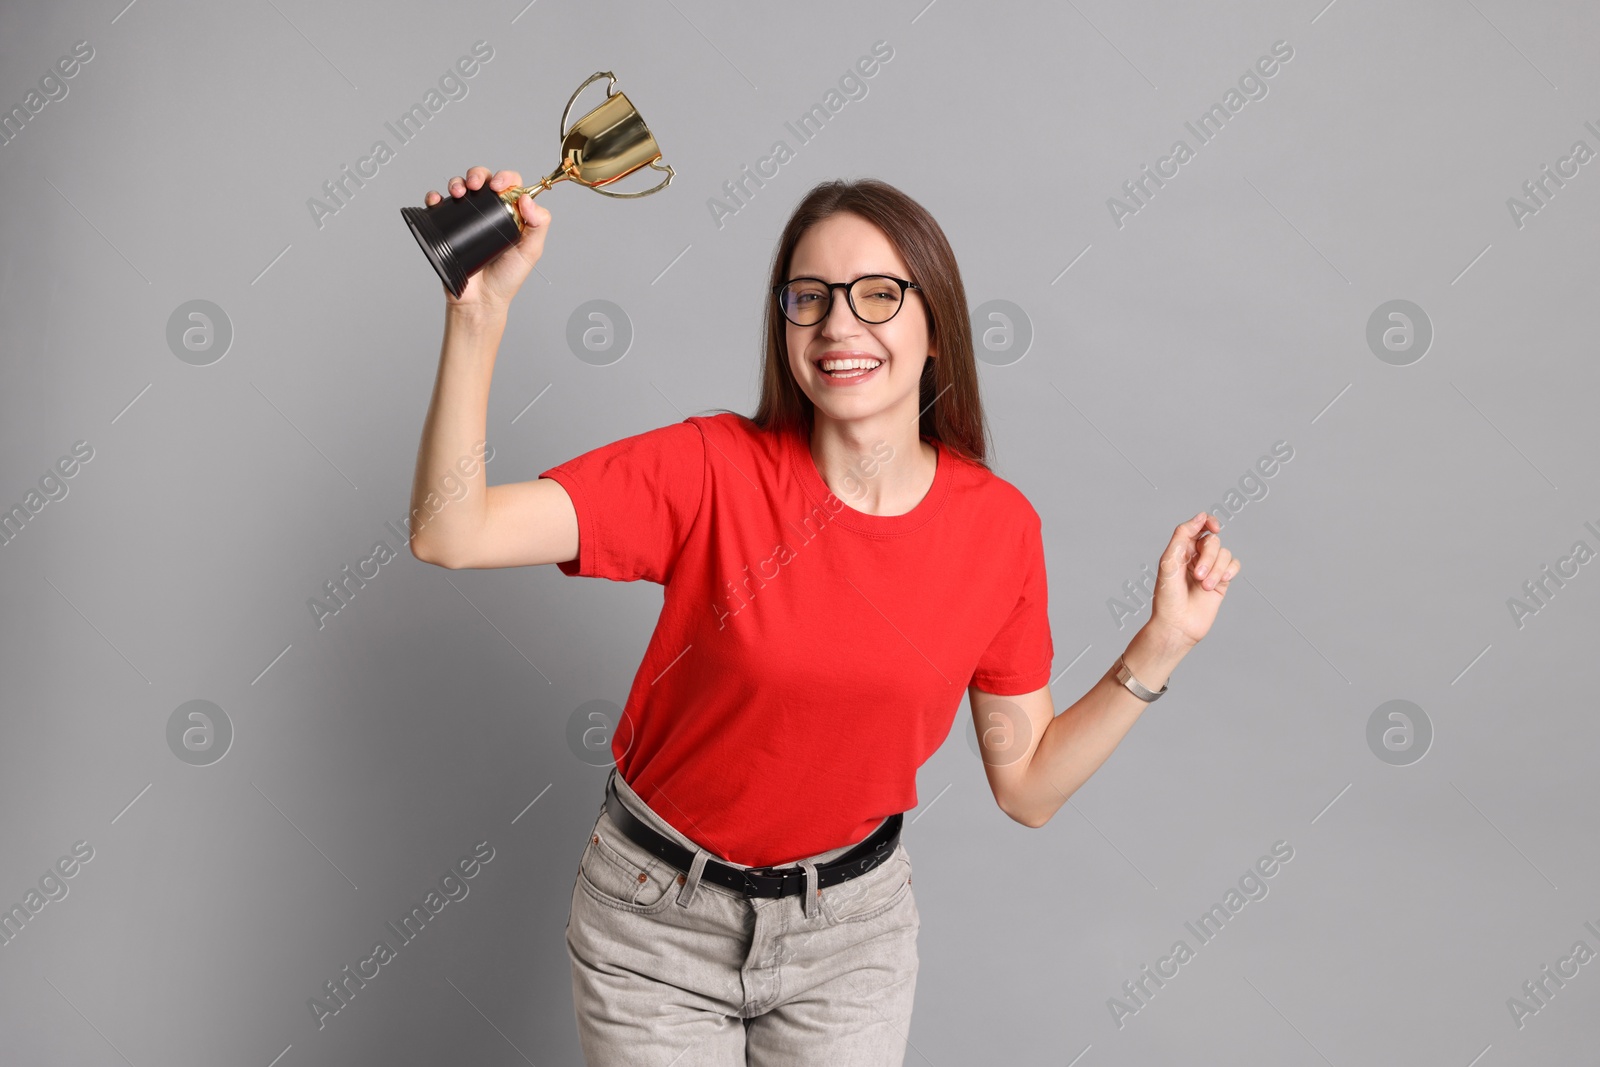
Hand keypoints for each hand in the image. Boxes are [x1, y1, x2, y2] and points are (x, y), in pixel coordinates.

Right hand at [423, 166, 551, 313]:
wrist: (480, 300)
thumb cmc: (507, 278)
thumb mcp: (531, 252)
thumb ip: (538, 226)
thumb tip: (527, 199)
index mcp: (510, 213)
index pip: (509, 184)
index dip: (504, 178)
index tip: (499, 187)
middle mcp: (488, 212)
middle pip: (482, 180)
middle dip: (478, 175)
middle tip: (475, 185)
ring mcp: (467, 218)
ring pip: (460, 187)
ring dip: (457, 182)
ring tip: (457, 192)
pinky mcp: (447, 227)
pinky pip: (438, 206)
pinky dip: (434, 197)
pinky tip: (436, 200)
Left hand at [1148, 512, 1239, 648]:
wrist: (1177, 625)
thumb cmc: (1168, 595)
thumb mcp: (1170, 561)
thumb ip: (1183, 535)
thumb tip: (1201, 516)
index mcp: (1180, 550)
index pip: (1198, 527)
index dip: (1208, 522)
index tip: (1213, 527)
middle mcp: (1195, 558)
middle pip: (1213, 542)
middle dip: (1208, 557)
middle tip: (1198, 576)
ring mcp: (1210, 569)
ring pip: (1225, 554)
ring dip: (1216, 569)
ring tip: (1204, 586)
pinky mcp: (1221, 582)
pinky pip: (1234, 566)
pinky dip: (1229, 571)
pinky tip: (1221, 582)